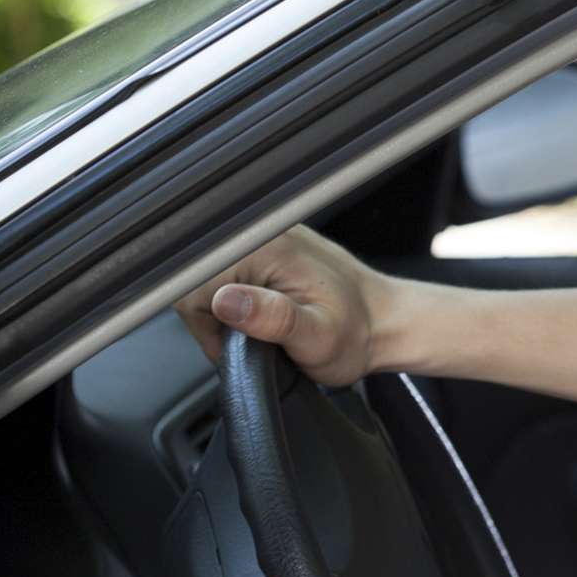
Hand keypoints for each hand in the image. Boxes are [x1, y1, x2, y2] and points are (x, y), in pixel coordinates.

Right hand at [173, 225, 392, 386]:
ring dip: (226, 312)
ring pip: (205, 279)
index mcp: (268, 247)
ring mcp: (263, 236)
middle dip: (216, 319)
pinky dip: (236, 300)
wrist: (385, 322)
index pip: (192, 283)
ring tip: (265, 329)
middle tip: (256, 341)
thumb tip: (225, 301)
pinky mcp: (264, 247)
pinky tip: (263, 313)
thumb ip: (273, 320)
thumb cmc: (357, 334)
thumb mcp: (318, 338)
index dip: (208, 325)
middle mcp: (262, 233)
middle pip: (193, 280)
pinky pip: (224, 274)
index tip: (239, 344)